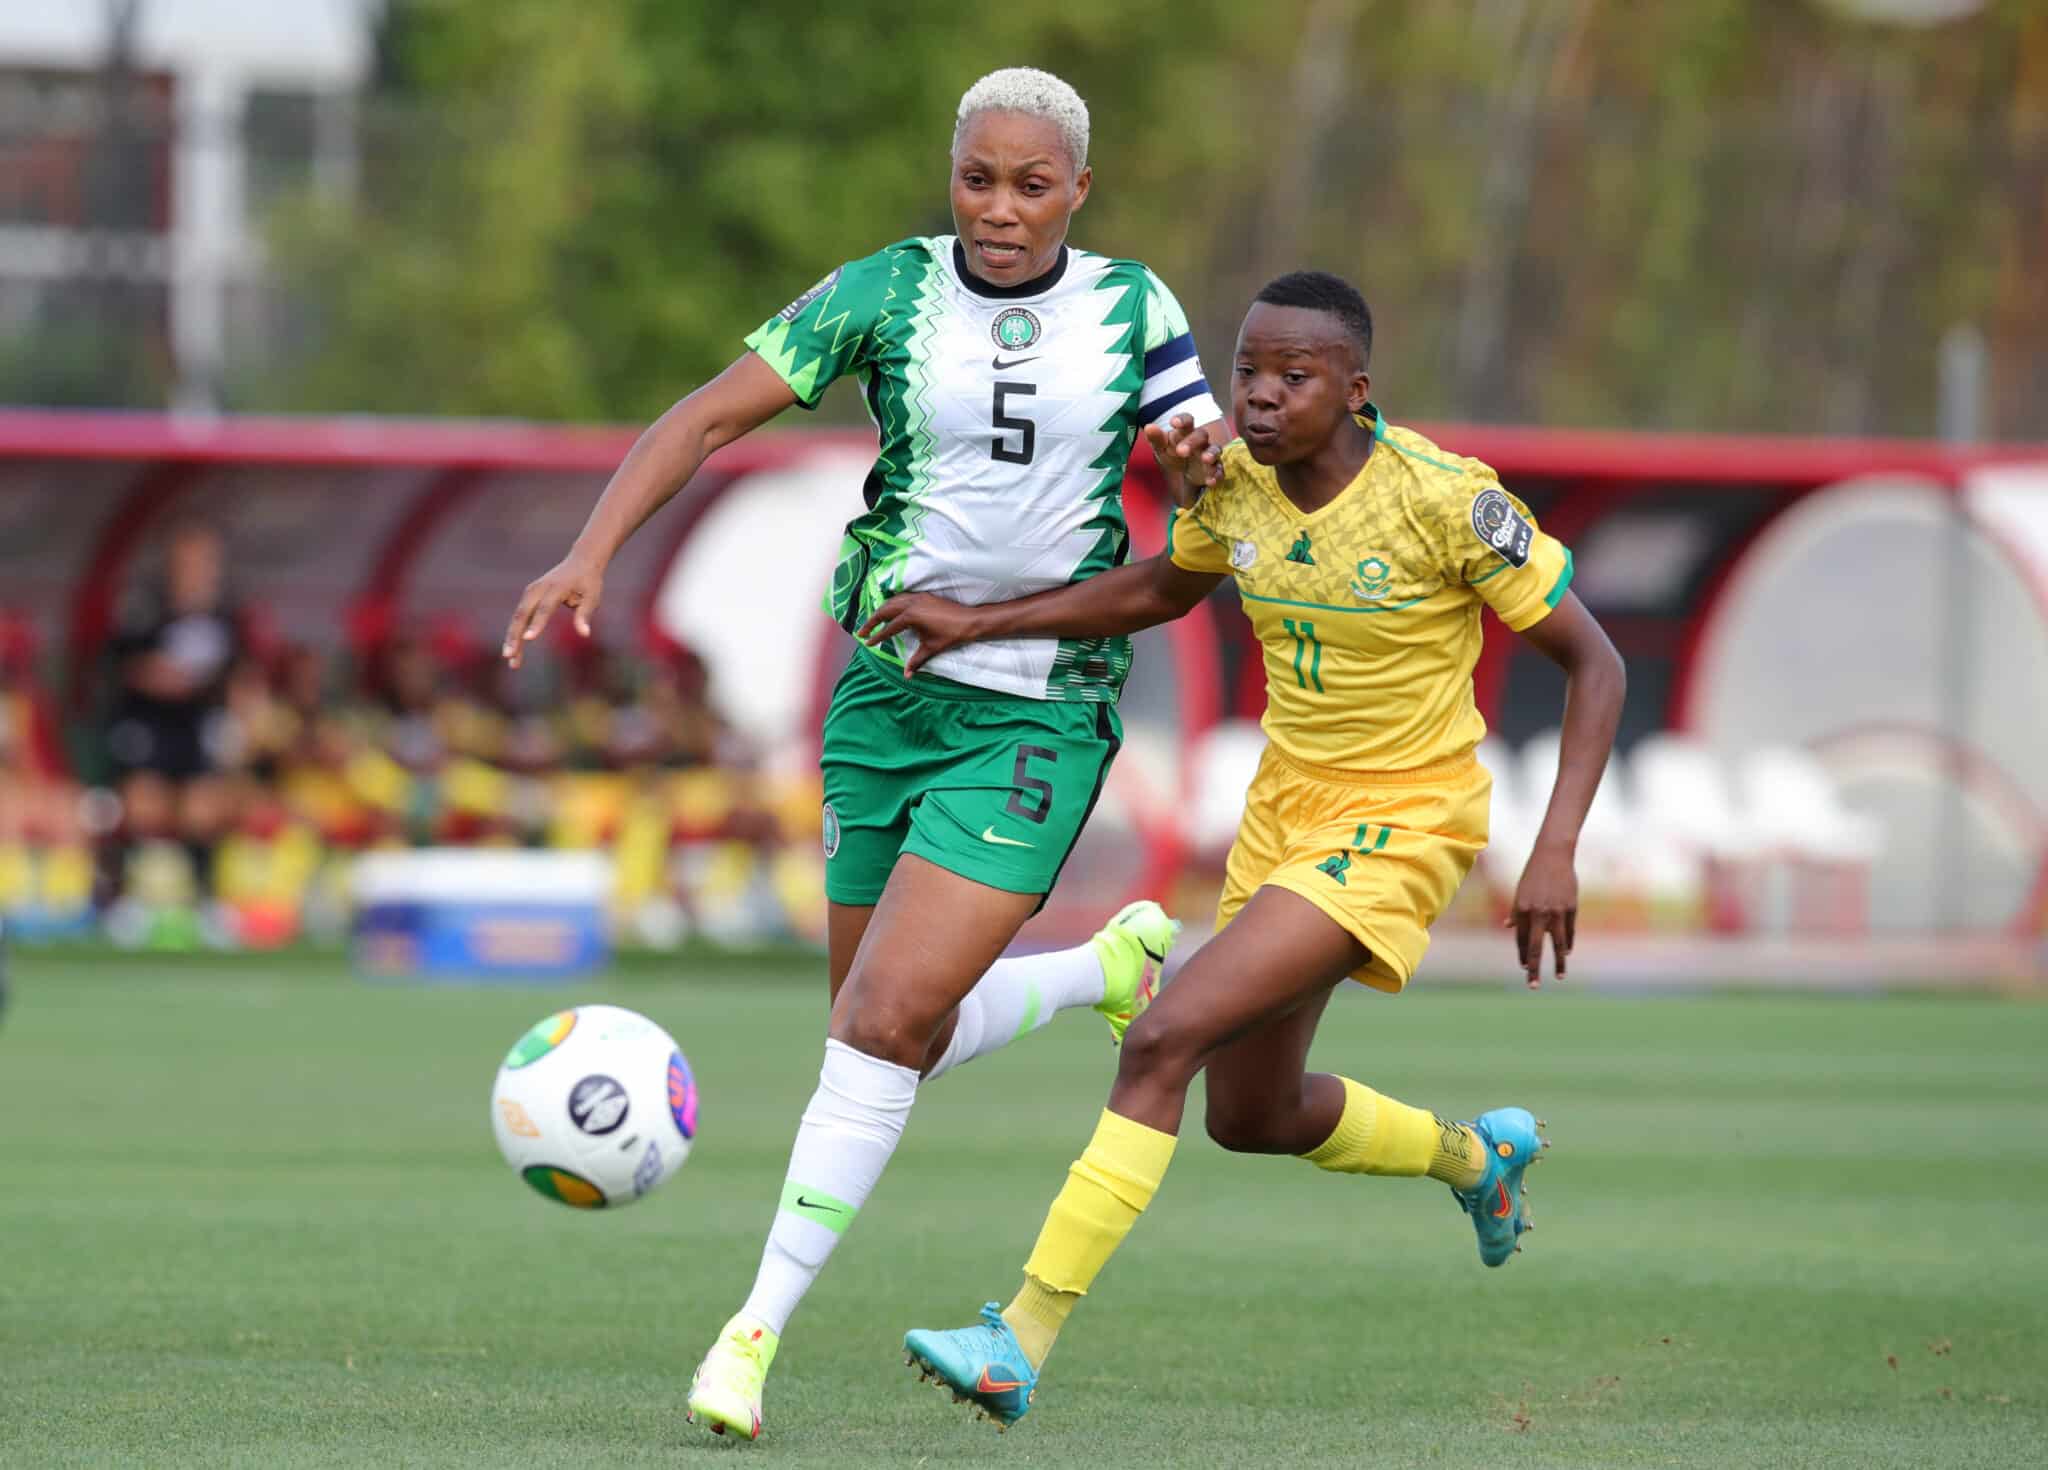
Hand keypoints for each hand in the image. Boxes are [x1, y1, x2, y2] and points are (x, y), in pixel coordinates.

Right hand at [502, 552, 605, 668]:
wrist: (580, 561)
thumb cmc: (588, 582)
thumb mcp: (593, 596)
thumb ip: (585, 614)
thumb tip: (585, 634)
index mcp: (556, 588)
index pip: (545, 608)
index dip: (536, 624)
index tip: (528, 639)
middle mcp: (538, 589)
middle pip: (523, 614)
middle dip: (515, 635)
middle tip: (510, 656)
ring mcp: (530, 592)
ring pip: (517, 617)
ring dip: (512, 638)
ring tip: (511, 661)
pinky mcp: (528, 597)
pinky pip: (519, 617)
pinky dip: (515, 633)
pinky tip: (514, 652)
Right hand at [856, 592, 985, 676]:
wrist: (968, 621)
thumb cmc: (950, 635)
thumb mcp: (930, 649)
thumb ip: (916, 661)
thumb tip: (907, 676)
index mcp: (910, 617)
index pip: (888, 628)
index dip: (877, 636)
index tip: (867, 642)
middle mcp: (911, 604)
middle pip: (885, 610)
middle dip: (872, 621)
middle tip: (862, 631)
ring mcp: (918, 597)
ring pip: (893, 601)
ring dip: (881, 609)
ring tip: (873, 619)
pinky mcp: (924, 596)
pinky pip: (902, 596)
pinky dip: (893, 602)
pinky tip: (891, 608)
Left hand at [1144, 413, 1222, 495]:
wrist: (1183, 471)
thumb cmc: (1172, 452)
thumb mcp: (1162, 447)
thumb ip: (1156, 438)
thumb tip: (1148, 427)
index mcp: (1185, 431)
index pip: (1187, 420)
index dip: (1182, 420)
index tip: (1173, 422)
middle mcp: (1200, 440)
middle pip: (1201, 435)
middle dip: (1192, 442)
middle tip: (1181, 451)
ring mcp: (1209, 454)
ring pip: (1215, 450)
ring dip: (1211, 454)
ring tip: (1206, 459)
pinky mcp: (1215, 469)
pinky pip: (1219, 470)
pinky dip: (1216, 475)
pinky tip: (1211, 481)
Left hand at [1506, 842, 1576, 988]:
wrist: (1553, 855)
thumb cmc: (1533, 874)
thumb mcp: (1520, 892)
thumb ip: (1516, 912)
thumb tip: (1508, 928)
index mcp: (1522, 909)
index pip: (1521, 939)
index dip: (1522, 955)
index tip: (1523, 968)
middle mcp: (1538, 913)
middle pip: (1535, 947)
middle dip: (1533, 968)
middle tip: (1532, 985)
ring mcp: (1556, 911)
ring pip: (1557, 944)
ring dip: (1558, 962)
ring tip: (1558, 976)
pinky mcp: (1571, 908)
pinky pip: (1569, 932)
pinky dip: (1567, 943)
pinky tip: (1566, 953)